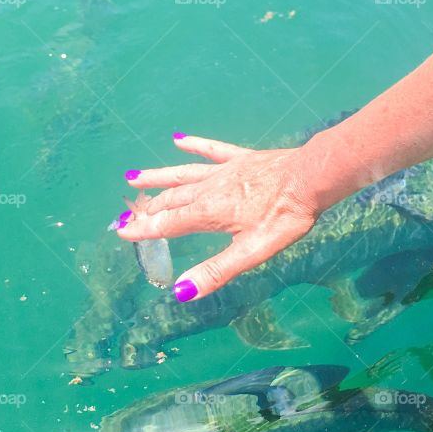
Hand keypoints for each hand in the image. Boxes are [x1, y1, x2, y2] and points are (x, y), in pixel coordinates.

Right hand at [116, 135, 319, 301]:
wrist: (310, 178)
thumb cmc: (283, 218)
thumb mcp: (251, 252)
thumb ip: (216, 271)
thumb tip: (181, 292)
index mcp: (208, 212)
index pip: (168, 224)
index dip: (144, 230)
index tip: (122, 232)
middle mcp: (209, 188)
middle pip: (171, 199)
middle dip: (148, 209)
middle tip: (126, 214)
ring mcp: (225, 170)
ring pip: (183, 174)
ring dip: (158, 177)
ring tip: (134, 177)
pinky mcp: (241, 158)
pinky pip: (212, 149)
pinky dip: (194, 145)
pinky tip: (179, 139)